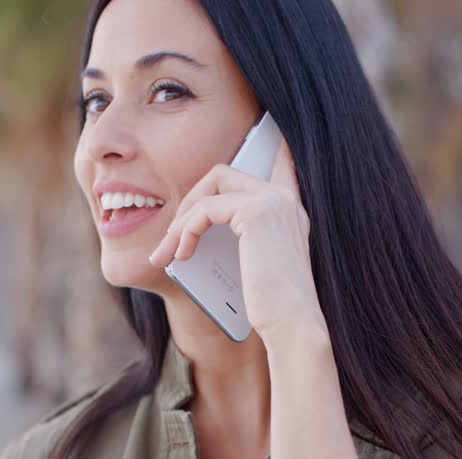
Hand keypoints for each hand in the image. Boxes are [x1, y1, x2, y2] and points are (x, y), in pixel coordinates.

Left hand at [148, 138, 324, 345]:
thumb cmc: (273, 308)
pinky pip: (206, 208)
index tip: (269, 127)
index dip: (272, 143)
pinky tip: (182, 254)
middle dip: (191, 200)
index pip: (281, 161)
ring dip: (182, 219)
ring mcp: (274, 201)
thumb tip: (200, 228)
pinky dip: (186, 230)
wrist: (293, 326)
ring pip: (211, 186)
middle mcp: (286, 199)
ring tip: (168, 251)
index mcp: (290, 210)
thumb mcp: (256, 264)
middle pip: (225, 172)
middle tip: (174, 236)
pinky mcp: (257, 212)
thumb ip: (241, 239)